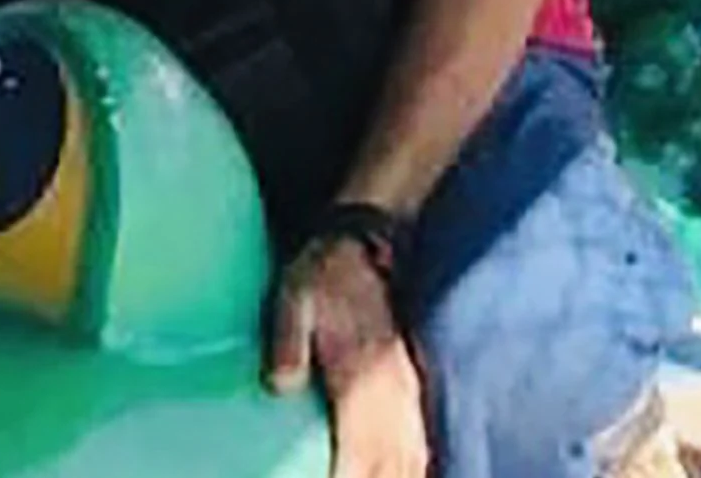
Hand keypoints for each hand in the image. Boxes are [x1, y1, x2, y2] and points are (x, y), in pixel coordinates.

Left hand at [265, 238, 428, 477]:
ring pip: (411, 461)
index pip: (361, 454)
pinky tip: (405, 476)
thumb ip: (288, 340)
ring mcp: (406, 395)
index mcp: (364, 379)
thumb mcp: (295, 296)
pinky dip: (413, 469)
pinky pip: (420, 445)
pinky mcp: (409, 390)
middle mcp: (393, 395)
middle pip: (390, 468)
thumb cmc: (320, 275)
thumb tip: (280, 386)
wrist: (361, 245)